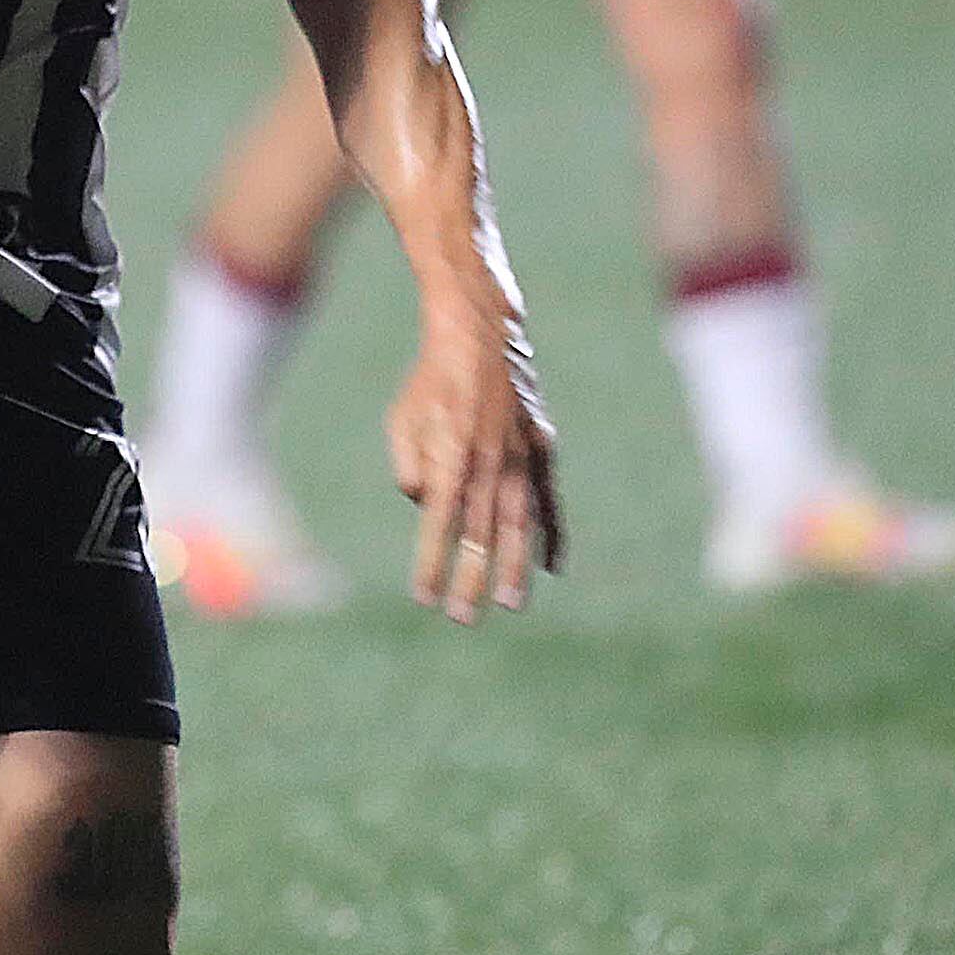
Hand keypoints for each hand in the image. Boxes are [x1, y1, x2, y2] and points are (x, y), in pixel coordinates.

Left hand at [385, 311, 563, 621]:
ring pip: (519, 523)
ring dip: (515, 567)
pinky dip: (552, 535)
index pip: (438, 524)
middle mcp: (490, 461)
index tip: (423, 597)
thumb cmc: (430, 383)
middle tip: (464, 619)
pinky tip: (553, 568)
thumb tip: (426, 508)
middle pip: (480, 533)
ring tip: (512, 605)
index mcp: (451, 455)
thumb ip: (409, 468)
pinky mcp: (541, 449)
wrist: (480, 336)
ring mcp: (522, 456)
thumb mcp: (401, 421)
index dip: (431, 562)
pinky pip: (548, 500)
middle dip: (472, 578)